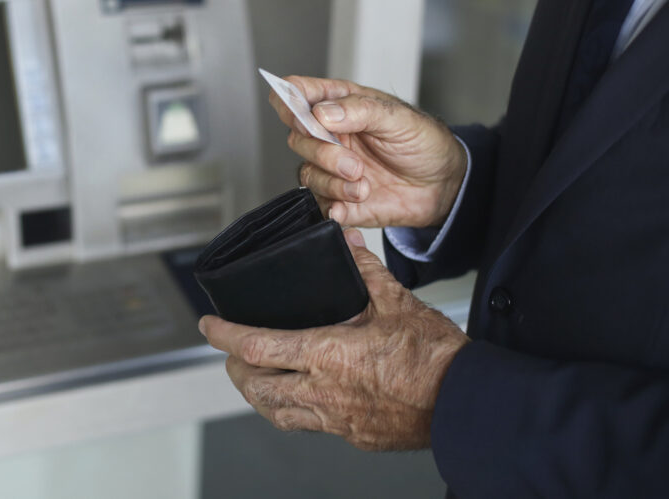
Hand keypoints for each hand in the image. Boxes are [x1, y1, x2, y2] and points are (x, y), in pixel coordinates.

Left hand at [198, 229, 468, 450]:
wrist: (467, 403)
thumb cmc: (435, 356)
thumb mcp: (396, 302)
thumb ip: (364, 270)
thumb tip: (347, 240)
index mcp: (327, 354)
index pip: (256, 346)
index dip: (224, 335)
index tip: (208, 324)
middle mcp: (323, 391)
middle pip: (255, 386)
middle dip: (235, 368)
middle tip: (229, 351)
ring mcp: (336, 419)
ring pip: (275, 412)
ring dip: (256, 393)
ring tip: (253, 375)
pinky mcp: (352, 435)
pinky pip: (307, 425)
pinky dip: (289, 409)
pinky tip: (296, 397)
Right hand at [271, 76, 465, 227]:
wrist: (443, 185)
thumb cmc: (423, 143)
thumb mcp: (399, 118)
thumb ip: (360, 110)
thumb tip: (321, 113)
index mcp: (340, 106)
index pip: (296, 94)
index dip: (289, 102)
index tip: (304, 118)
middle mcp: (330, 136)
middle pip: (297, 138)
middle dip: (322, 153)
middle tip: (354, 164)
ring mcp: (332, 167)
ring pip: (307, 174)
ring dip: (333, 183)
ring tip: (364, 186)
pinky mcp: (338, 197)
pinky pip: (319, 204)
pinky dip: (334, 206)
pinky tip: (356, 202)